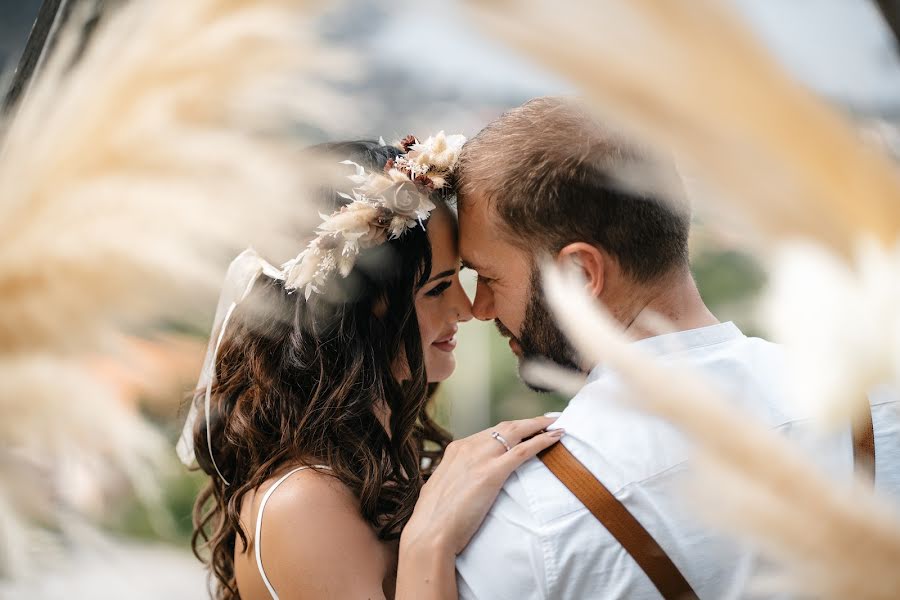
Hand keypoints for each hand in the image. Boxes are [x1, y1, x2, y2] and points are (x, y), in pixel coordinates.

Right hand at [402, 416, 563, 555]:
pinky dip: (542, 441)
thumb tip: (464, 482)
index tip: (524, 429)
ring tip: (556, 423)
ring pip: (516, 431)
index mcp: (455, 450)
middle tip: (548, 419)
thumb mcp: (443, 488)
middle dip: (528, 422)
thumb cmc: (433, 520)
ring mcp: (480, 457)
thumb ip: (456, 478)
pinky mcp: (491, 472)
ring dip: (539, 425)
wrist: (429, 533)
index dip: (510, 429)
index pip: (490, 433)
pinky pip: (523, 451)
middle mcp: (468, 447)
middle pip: (505, 427)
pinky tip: (556, 437)